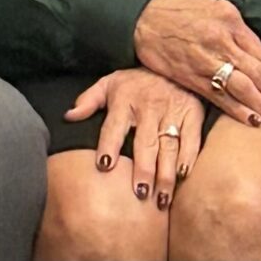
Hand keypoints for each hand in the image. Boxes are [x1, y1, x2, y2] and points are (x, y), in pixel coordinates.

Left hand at [65, 68, 203, 210]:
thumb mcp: (109, 83)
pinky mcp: (193, 113)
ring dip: (165, 174)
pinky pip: (191, 139)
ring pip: (169, 146)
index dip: (109, 145)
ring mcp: (172, 110)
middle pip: (145, 142)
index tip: (104, 166)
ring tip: (161, 199)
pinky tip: (182, 176)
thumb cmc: (135, 81)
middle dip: (144, 169)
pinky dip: (188, 157)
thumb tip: (68, 117)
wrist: (171, 62)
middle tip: (140, 194)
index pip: (114, 126)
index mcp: (125, 99)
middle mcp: (149, 106)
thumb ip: (89, 100)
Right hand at [132, 0, 260, 128]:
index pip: (260, 52)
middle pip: (257, 72)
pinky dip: (238, 111)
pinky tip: (251, 121)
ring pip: (242, 88)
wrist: (142, 19)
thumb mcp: (212, 6)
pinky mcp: (192, 77)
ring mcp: (207, 60)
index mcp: (229, 20)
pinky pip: (220, 97)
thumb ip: (238, 29)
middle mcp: (222, 39)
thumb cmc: (178, 11)